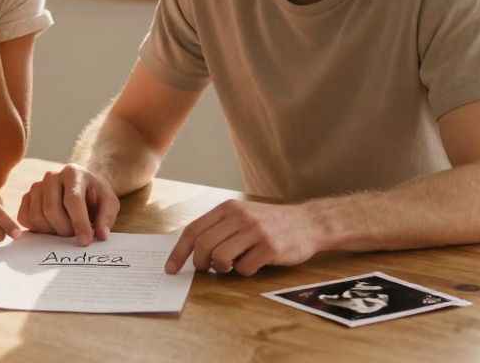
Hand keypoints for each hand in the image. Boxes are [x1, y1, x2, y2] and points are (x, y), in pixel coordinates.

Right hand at [18, 163, 120, 245]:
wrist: (81, 185)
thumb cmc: (94, 195)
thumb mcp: (109, 202)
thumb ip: (107, 217)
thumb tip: (100, 234)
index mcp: (73, 173)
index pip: (73, 200)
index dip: (79, 222)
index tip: (85, 241)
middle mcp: (51, 176)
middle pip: (51, 210)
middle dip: (64, 229)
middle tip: (75, 235)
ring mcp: (36, 186)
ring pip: (36, 216)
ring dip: (52, 231)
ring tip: (65, 229)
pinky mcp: (27, 197)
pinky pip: (24, 218)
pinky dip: (37, 229)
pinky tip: (51, 228)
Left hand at [164, 200, 319, 274]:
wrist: (308, 222)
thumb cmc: (270, 222)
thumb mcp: (242, 215)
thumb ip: (219, 227)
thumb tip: (190, 249)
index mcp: (228, 208)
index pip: (193, 230)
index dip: (179, 251)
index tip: (171, 268)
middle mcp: (240, 217)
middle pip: (203, 246)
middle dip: (199, 263)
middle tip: (206, 269)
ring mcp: (255, 232)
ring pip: (220, 258)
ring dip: (222, 269)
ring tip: (232, 265)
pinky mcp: (269, 248)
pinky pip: (243, 269)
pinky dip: (244, 272)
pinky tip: (253, 264)